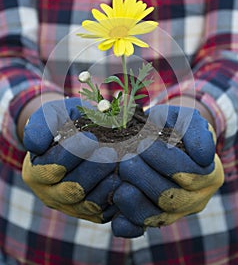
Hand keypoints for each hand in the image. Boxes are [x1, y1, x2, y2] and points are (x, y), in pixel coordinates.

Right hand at [22, 98, 119, 222]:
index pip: (51, 168)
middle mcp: (51, 194)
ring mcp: (72, 206)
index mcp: (36, 172)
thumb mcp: (52, 115)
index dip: (71, 153)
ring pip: (89, 203)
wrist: (83, 133)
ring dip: (106, 183)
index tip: (90, 138)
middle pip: (71, 189)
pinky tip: (126, 177)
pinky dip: (115, 196)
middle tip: (110, 153)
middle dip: (92, 170)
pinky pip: (104, 211)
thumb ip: (41, 126)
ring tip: (120, 163)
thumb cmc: (67, 121)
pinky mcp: (92, 213)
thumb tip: (35, 146)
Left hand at [111, 105, 223, 236]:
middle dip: (143, 175)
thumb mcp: (185, 119)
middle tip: (126, 157)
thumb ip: (195, 131)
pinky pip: (139, 229)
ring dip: (132, 197)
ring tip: (120, 172)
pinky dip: (126, 224)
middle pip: (170, 197)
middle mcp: (194, 199)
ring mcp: (173, 213)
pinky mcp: (151, 220)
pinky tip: (115, 213)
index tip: (142, 142)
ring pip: (154, 216)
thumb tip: (202, 158)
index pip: (187, 173)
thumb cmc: (172, 127)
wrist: (159, 137)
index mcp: (207, 175)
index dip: (163, 159)